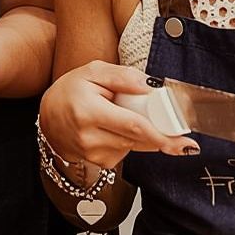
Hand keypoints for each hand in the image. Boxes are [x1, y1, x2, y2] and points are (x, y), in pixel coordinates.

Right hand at [39, 60, 198, 168]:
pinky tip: (113, 128)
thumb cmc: (71, 91)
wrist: (48, 116)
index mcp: (88, 112)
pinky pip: (127, 151)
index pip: (133, 126)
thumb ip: (122, 76)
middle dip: (158, 130)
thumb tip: (151, 86)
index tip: (185, 143)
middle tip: (167, 121)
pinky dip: (129, 139)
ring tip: (119, 115)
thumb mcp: (93, 71)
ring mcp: (93, 154)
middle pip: (139, 138)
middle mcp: (89, 137)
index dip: (161, 135)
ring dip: (140, 131)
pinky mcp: (99, 163)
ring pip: (135, 145)